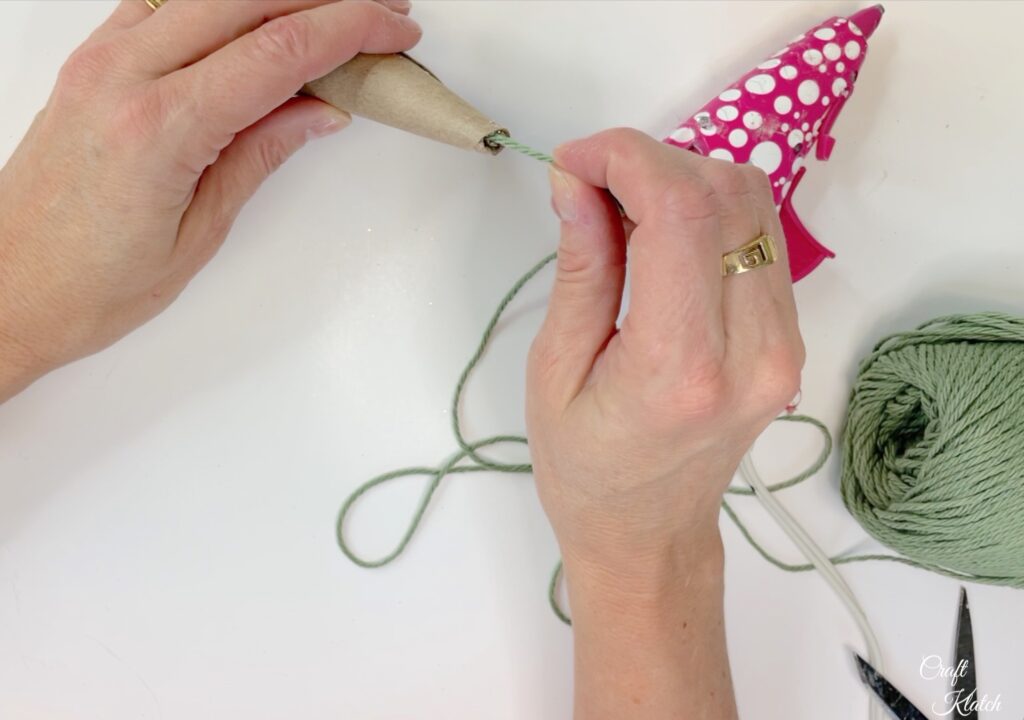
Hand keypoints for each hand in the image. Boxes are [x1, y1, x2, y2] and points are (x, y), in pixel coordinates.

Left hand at [0, 0, 420, 400]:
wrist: (6, 291)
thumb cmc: (89, 283)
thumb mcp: (199, 231)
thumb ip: (259, 153)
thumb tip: (317, 111)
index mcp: (158, 128)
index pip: (276, 51)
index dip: (349, 30)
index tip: (392, 30)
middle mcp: (120, 76)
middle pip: (247, 0)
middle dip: (327, 0)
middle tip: (379, 14)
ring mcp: (98, 61)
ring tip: (328, 13)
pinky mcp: (87, 62)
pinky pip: (163, 2)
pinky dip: (221, 3)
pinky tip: (253, 18)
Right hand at [526, 128, 803, 718]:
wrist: (651, 535)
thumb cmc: (585, 470)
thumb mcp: (555, 370)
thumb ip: (581, 267)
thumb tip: (579, 179)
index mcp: (681, 366)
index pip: (681, 212)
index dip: (626, 158)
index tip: (573, 162)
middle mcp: (753, 348)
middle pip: (726, 193)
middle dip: (650, 162)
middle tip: (589, 186)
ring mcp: (784, 344)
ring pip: (753, 203)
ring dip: (683, 180)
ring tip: (622, 211)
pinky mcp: (790, 338)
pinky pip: (760, 237)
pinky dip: (709, 211)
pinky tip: (661, 237)